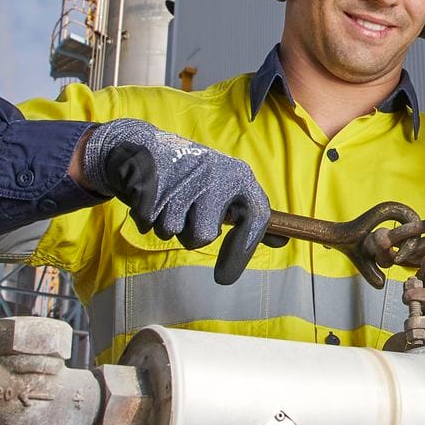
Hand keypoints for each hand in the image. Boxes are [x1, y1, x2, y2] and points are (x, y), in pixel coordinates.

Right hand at [79, 120, 270, 284]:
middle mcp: (216, 173)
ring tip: (167, 199)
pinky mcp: (152, 181)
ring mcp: (184, 176)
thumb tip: (282, 240)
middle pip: (204, 236)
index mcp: (239, 175)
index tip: (225, 277)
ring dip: (165, 224)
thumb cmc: (192, 176)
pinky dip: (146, 217)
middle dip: (190, 234)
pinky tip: (150, 197)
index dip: (242, 252)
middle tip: (186, 214)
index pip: (257, 218)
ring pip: (173, 231)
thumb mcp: (225, 187)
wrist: (142, 147)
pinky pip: (148, 222)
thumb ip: (251, 216)